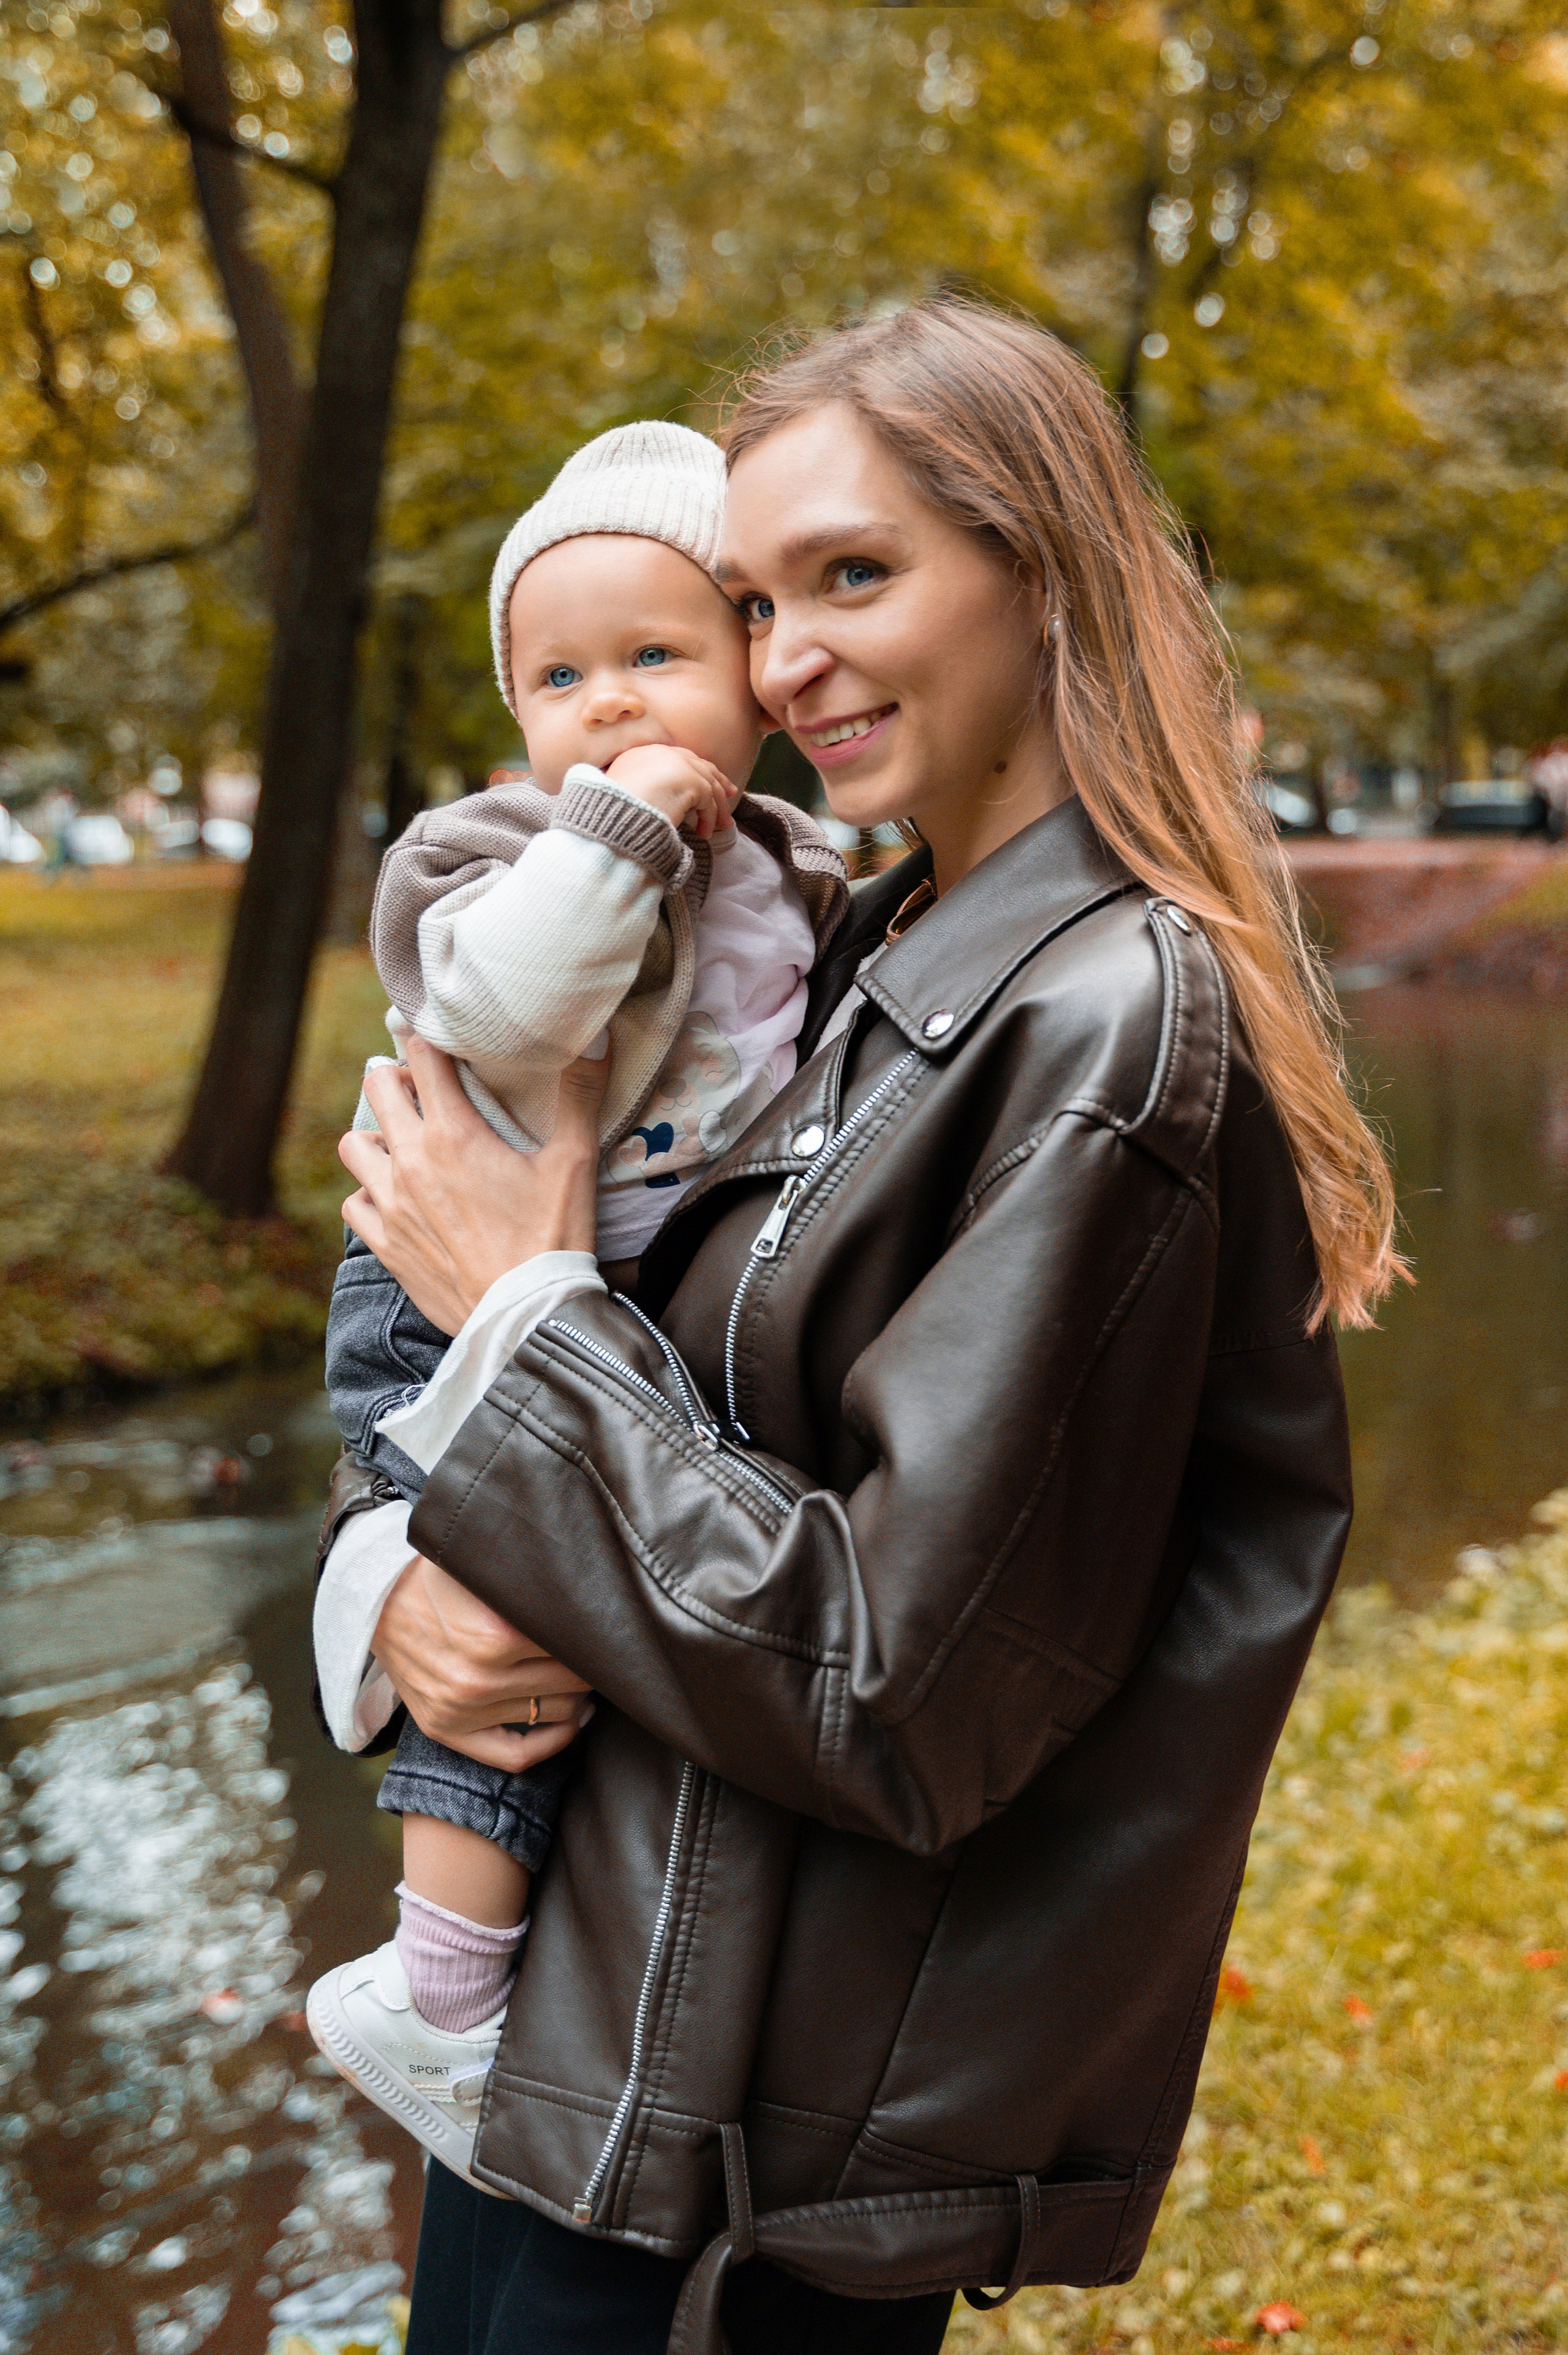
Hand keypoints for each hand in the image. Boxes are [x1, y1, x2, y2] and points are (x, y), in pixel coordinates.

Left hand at [339, 1033, 606, 1332]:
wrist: (527, 1319)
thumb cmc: (554, 1239)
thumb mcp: (575, 1162)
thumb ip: (580, 1094)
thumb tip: (596, 1033)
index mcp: (454, 1134)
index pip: (423, 1057)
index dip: (431, 1039)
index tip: (444, 1042)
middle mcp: (411, 1162)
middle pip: (376, 1088)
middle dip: (397, 1077)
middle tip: (425, 1088)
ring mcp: (391, 1205)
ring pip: (354, 1145)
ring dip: (375, 1135)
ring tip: (403, 1143)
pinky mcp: (386, 1245)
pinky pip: (353, 1204)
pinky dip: (368, 1194)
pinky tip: (395, 1197)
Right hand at [375, 1555, 592, 1773]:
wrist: (374, 1603)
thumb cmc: (437, 1577)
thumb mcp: (485, 1569)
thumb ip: (531, 1582)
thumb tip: (588, 1587)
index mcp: (493, 1636)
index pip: (571, 1643)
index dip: (596, 1633)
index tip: (606, 1624)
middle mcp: (478, 1681)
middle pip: (569, 1679)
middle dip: (591, 1664)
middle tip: (601, 1650)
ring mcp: (461, 1712)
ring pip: (554, 1713)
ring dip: (580, 1697)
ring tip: (589, 1677)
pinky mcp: (447, 1731)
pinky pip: (516, 1756)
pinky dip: (554, 1743)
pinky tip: (572, 1721)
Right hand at [607, 743, 738, 837]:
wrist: (612, 816)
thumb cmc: (612, 813)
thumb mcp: (625, 793)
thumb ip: (645, 789)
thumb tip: (661, 801)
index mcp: (644, 753)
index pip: (680, 758)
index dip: (697, 770)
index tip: (709, 783)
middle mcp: (662, 753)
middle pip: (700, 765)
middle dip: (718, 781)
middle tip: (730, 795)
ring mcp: (677, 765)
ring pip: (708, 785)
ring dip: (717, 808)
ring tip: (722, 826)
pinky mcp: (690, 781)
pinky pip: (707, 802)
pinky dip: (708, 819)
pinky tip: (704, 834)